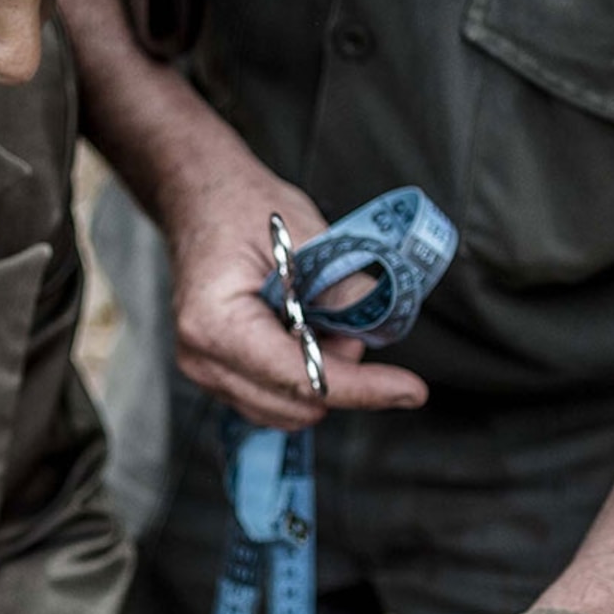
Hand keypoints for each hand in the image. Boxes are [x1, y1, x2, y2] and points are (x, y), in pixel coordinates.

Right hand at [156, 148, 428, 432]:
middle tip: (345, 320)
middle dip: (339, 374)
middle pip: (297, 406)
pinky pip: (274, 401)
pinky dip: (301, 377)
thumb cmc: (244, 210)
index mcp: (217, 323)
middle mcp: (203, 359)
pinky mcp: (216, 377)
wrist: (201, 201)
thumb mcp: (307, 234)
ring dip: (321, 376)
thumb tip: (379, 330)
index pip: (301, 378)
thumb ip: (345, 288)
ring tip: (318, 320)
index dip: (363, 388)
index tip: (412, 390)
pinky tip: (300, 334)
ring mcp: (204, 372)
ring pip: (288, 412)